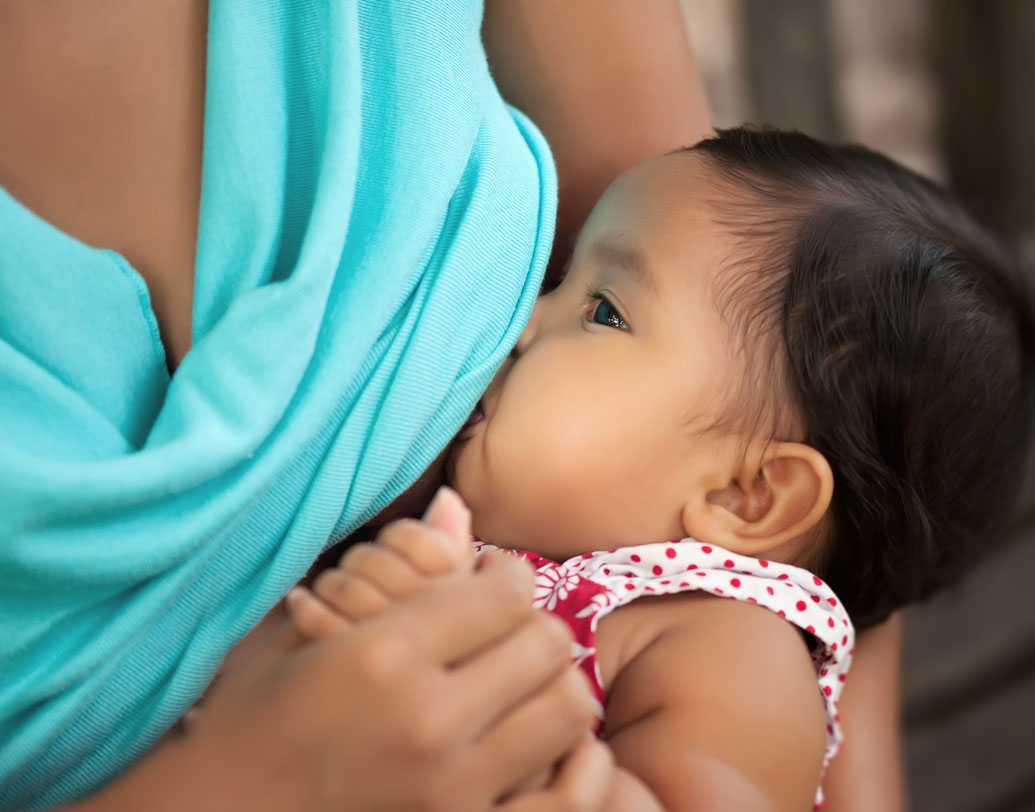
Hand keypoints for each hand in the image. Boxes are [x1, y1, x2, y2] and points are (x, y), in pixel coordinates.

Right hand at [185, 488, 601, 811]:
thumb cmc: (250, 717)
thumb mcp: (303, 631)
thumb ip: (390, 565)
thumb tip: (455, 503)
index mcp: (381, 657)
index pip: (504, 594)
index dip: (507, 575)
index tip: (492, 578)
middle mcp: (426, 721)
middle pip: (545, 645)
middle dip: (536, 624)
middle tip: (510, 628)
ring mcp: (451, 787)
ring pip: (567, 709)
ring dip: (553, 683)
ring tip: (519, 680)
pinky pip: (562, 787)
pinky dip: (564, 756)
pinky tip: (529, 738)